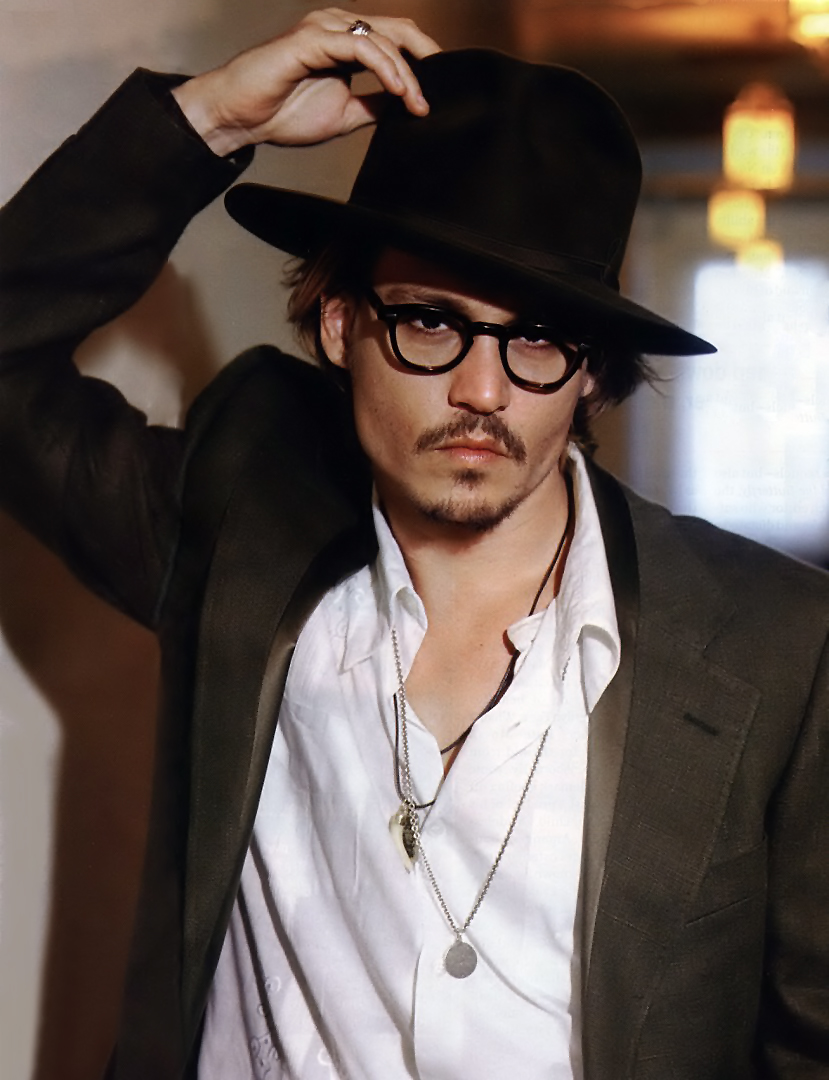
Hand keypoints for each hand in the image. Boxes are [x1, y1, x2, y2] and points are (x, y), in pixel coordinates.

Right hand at [173, 9, 439, 155]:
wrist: (241, 118)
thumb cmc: (282, 113)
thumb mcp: (346, 114)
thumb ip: (375, 106)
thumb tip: (407, 109)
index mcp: (347, 43)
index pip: (396, 40)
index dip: (423, 62)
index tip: (437, 95)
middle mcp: (338, 28)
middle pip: (398, 31)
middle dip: (425, 61)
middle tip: (437, 94)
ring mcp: (325, 28)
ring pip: (382, 40)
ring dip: (406, 73)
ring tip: (416, 103)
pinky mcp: (312, 38)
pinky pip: (360, 47)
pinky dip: (384, 68)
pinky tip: (398, 91)